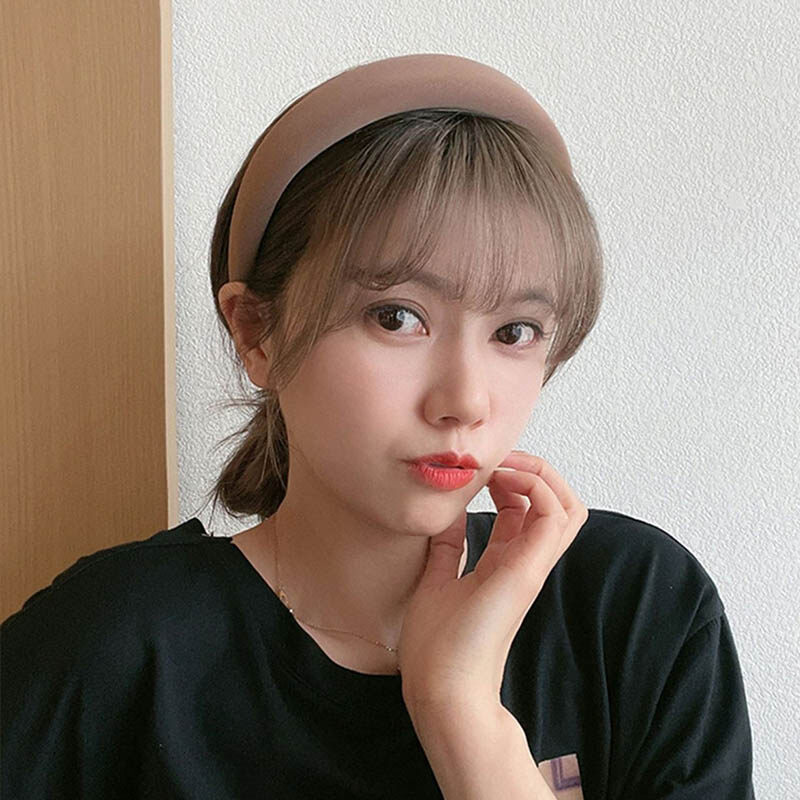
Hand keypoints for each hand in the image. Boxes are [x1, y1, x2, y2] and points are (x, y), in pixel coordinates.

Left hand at [397, 449, 587, 712]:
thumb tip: (446, 516)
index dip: (511, 479)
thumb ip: (447, 549)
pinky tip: (502, 482)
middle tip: (500, 460)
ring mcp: (531, 565)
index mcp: (504, 563)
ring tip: (505, 467)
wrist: (440, 688)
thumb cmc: (436, 646)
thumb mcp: (435, 580)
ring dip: (541, 475)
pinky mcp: (528, 570)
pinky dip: (536, 488)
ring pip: (569, 506)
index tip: (482, 469)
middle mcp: (524, 561)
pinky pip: (555, 515)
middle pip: (558, 504)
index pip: (527, 510)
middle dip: (535, 470)